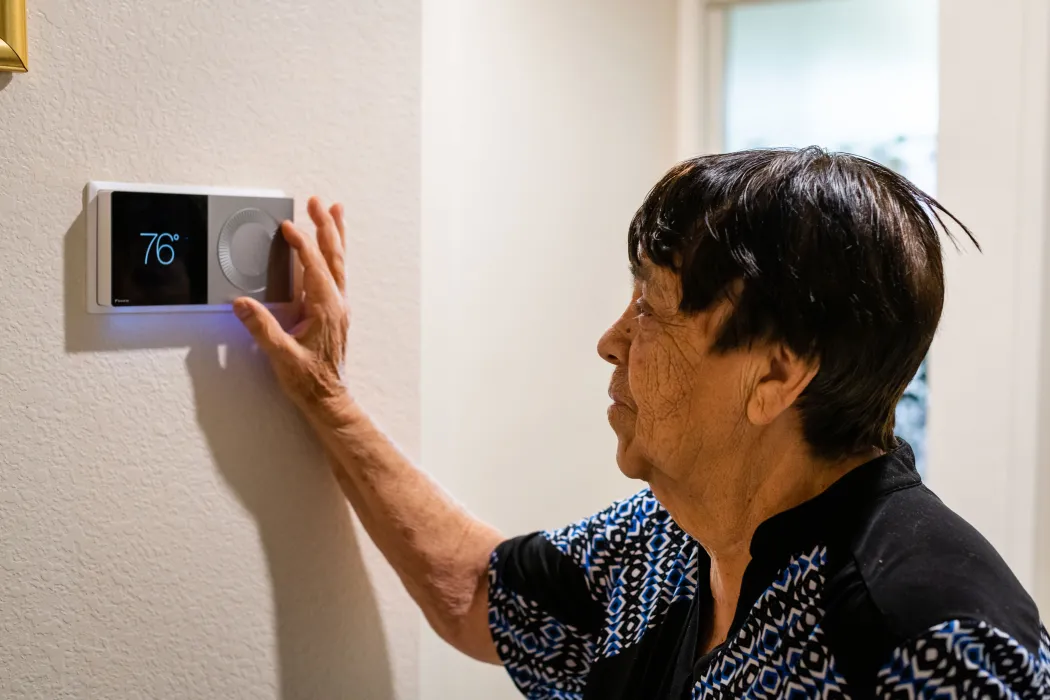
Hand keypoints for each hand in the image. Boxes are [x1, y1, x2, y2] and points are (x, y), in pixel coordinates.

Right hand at [234, 196, 350, 416]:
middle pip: (334, 256)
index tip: (288, 226)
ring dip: (336, 235)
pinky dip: (334, 254)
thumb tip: (241, 304)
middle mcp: (337, 303)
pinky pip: (337, 274)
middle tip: (319, 202)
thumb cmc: (309, 380)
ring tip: (335, 211)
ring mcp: (338, 306)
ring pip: (339, 262)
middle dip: (326, 226)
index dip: (302, 244)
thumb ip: (261, 328)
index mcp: (326, 308)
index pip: (314, 266)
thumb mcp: (281, 355)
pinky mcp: (335, 312)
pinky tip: (330, 248)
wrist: (328, 398)